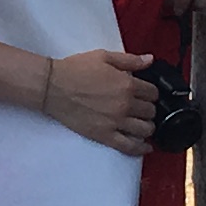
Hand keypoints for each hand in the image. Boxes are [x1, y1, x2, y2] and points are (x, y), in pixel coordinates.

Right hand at [37, 48, 161, 151]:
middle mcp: (125, 104)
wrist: (52, 86)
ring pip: (145, 129)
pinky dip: (141, 148)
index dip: (150, 93)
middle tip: (141, 108)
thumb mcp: (103, 57)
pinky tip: (144, 146)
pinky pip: (129, 146)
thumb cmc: (74, 70)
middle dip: (148, 109)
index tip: (145, 94)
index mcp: (127, 84)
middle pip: (151, 112)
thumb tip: (149, 60)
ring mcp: (116, 122)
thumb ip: (129, 60)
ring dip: (146, 126)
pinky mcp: (105, 135)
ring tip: (140, 124)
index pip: (153, 93)